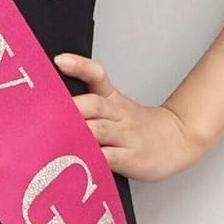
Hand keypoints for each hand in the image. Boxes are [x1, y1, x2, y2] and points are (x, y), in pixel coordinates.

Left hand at [53, 52, 205, 181]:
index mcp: (113, 100)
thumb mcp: (118, 106)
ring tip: (54, 138)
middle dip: (70, 108)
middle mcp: (119, 115)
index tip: (59, 61)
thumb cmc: (139, 127)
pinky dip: (93, 159)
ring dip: (77, 133)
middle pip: (94, 104)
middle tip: (45, 115)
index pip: (97, 76)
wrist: (178, 139)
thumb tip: (53, 106)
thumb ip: (89, 104)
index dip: (79, 66)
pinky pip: (109, 158)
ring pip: (99, 130)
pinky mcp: (131, 158)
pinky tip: (79, 162)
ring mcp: (125, 136)